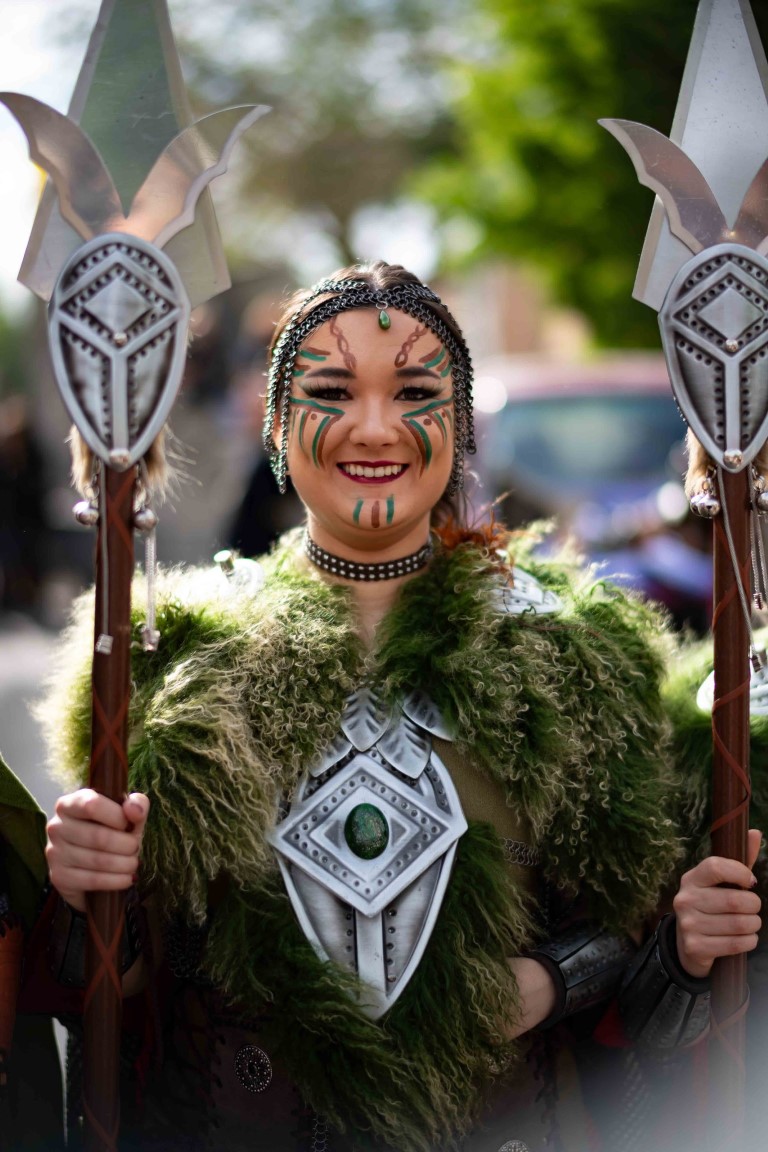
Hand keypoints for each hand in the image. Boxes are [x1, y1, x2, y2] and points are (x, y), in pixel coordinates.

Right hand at [46, 789, 149, 912]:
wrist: (92, 865)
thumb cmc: (110, 832)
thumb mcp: (125, 815)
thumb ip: (136, 804)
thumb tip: (135, 809)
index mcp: (69, 804)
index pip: (92, 805)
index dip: (117, 816)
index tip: (128, 824)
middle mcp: (56, 826)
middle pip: (98, 837)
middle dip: (126, 845)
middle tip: (135, 849)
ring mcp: (54, 853)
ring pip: (98, 861)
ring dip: (125, 864)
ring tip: (132, 863)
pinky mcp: (59, 877)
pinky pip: (93, 880)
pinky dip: (116, 881)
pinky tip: (126, 878)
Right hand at [673, 828, 762, 979]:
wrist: (689, 945)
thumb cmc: (712, 907)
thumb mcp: (721, 884)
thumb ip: (740, 861)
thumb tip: (755, 833)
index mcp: (691, 878)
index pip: (716, 867)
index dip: (739, 872)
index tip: (750, 881)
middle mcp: (685, 899)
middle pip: (735, 901)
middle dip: (754, 906)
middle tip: (753, 908)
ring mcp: (688, 924)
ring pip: (739, 924)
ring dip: (754, 925)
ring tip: (750, 924)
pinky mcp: (695, 946)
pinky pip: (736, 944)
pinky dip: (749, 941)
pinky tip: (745, 938)